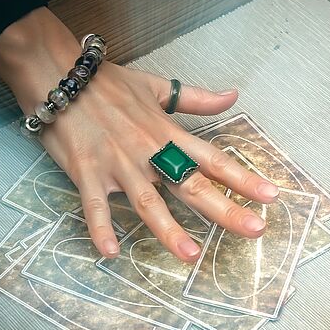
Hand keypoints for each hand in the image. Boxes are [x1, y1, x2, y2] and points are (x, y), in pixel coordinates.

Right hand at [0, 8, 278, 262]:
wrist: (59, 74)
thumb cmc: (107, 83)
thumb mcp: (156, 87)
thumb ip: (196, 98)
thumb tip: (233, 95)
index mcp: (167, 133)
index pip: (213, 159)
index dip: (244, 178)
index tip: (271, 197)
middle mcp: (148, 152)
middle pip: (191, 184)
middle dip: (224, 208)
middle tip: (254, 230)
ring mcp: (118, 164)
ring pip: (147, 201)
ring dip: (168, 229)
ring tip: (190, 255)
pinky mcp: (87, 173)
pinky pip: (94, 206)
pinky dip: (100, 228)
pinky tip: (110, 252)